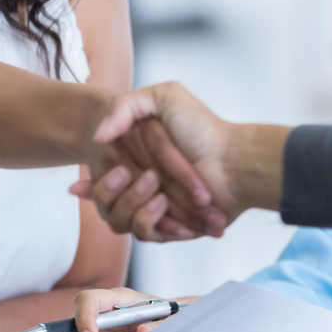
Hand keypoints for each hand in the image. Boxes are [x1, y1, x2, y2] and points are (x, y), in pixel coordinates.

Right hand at [18, 287, 164, 331]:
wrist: (173, 323)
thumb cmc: (171, 315)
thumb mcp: (172, 319)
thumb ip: (161, 324)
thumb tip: (143, 328)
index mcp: (119, 300)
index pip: (92, 300)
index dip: (85, 317)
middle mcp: (102, 314)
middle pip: (72, 324)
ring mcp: (96, 331)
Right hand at [83, 82, 245, 239]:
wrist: (234, 162)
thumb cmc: (202, 129)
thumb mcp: (165, 98)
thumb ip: (124, 106)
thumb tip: (97, 135)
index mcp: (132, 153)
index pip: (101, 172)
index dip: (101, 176)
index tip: (119, 170)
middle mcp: (138, 179)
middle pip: (106, 199)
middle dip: (122, 192)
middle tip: (147, 178)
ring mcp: (152, 203)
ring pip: (121, 220)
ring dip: (139, 209)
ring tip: (162, 198)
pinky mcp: (168, 223)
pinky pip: (147, 233)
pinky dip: (160, 225)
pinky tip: (170, 209)